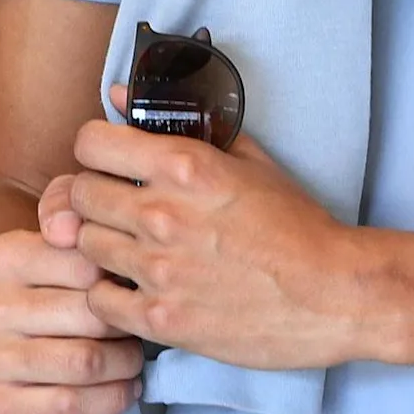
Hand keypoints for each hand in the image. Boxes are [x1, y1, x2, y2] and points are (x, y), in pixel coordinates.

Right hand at [0, 217, 146, 413]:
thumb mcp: (65, 243)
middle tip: (141, 328)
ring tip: (133, 358)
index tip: (134, 288)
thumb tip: (75, 227)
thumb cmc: (55, 289)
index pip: (87, 265)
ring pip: (84, 362)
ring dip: (125, 364)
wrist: (12, 341)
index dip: (123, 280)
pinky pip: (68, 404)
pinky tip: (121, 389)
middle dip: (129, 326)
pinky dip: (108, 400)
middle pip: (91, 316)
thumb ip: (74, 211)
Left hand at [67, 117, 394, 371]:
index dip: (95, 151)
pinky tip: (134, 287)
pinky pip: (98, 299)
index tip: (108, 163)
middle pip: (78, 194)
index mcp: (182, 165)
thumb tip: (123, 94)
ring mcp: (159, 269)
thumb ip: (182, 125)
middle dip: (95, 197)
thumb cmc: (297, 226)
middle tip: (118, 209)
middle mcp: (161, 214)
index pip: (89, 142)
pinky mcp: (163, 318)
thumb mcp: (247, 160)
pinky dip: (109, 293)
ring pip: (83, 244)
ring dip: (101, 243)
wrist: (334, 294)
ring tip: (130, 249)